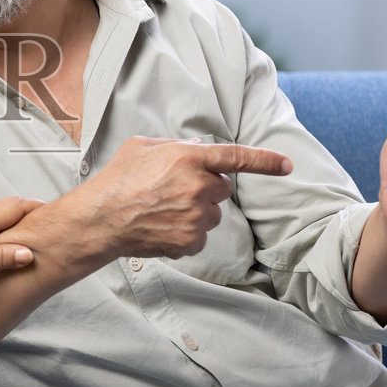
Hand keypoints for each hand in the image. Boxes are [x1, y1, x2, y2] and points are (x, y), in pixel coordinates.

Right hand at [62, 136, 292, 262]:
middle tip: (175, 191)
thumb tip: (199, 150)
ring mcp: (196, 216)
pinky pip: (200, 236)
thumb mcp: (142, 147)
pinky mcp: (190, 240)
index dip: (265, 161)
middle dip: (206, 188)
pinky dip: (186, 233)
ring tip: (163, 210)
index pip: (236, 157)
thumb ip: (175, 146)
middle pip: (222, 189)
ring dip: (197, 212)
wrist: (100, 220)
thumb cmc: (116, 181)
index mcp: (188, 158)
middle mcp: (197, 187)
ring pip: (212, 214)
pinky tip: (162, 227)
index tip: (287, 165)